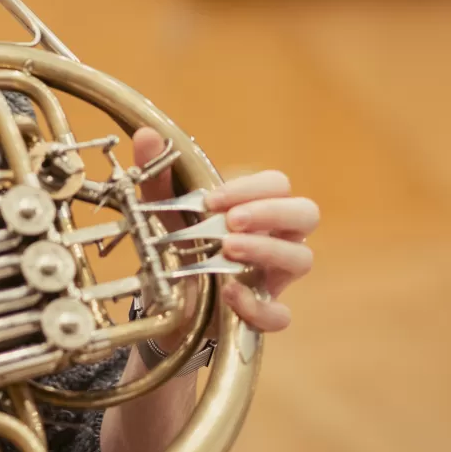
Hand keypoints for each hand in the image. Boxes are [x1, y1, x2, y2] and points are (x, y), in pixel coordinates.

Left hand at [133, 127, 317, 343]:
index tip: (210, 200)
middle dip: (271, 213)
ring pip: (301, 258)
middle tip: (232, 221)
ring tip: (229, 248)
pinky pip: (279, 314)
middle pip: (305, 214)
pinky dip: (258, 305)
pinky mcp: (262, 313)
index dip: (250, 188)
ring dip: (268, 250)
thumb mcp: (165, 212)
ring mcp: (273, 277)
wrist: (166, 302)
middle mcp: (276, 239)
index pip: (277, 185)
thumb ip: (158, 176)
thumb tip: (146, 136)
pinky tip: (229, 293)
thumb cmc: (179, 247)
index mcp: (258, 209)